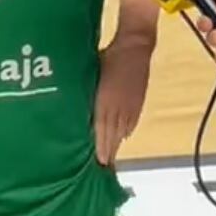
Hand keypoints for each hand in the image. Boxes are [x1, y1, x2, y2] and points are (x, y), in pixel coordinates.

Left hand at [93, 38, 150, 164]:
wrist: (134, 48)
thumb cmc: (109, 56)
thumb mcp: (93, 74)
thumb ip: (87, 93)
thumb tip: (77, 108)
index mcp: (106, 100)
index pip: (102, 128)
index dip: (101, 146)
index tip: (98, 162)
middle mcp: (119, 106)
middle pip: (113, 134)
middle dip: (108, 151)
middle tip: (103, 167)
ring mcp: (131, 105)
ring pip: (123, 130)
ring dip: (116, 144)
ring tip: (111, 158)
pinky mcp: (139, 101)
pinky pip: (132, 121)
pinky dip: (126, 131)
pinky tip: (123, 137)